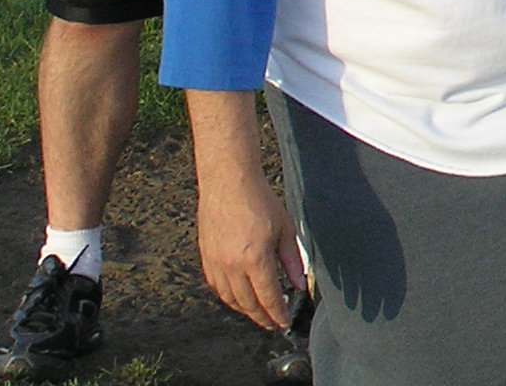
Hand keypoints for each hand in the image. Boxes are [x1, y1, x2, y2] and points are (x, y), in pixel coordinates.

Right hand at [196, 167, 305, 328]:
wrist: (229, 183)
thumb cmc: (259, 200)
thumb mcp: (285, 229)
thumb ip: (292, 260)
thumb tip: (300, 283)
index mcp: (255, 258)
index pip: (268, 297)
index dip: (277, 313)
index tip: (284, 322)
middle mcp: (232, 266)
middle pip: (248, 304)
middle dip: (262, 317)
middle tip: (273, 323)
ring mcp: (216, 264)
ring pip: (230, 299)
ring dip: (245, 310)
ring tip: (258, 313)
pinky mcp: (206, 259)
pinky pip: (217, 288)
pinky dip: (229, 297)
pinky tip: (239, 296)